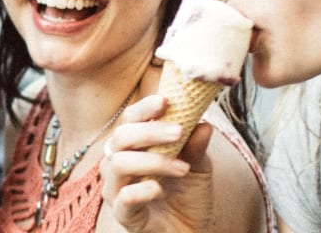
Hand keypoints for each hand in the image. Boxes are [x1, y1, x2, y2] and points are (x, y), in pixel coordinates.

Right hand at [100, 95, 214, 232]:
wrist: (191, 232)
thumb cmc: (188, 197)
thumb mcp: (199, 167)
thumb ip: (196, 147)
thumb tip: (203, 123)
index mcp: (135, 148)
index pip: (130, 120)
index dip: (143, 109)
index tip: (165, 101)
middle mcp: (120, 164)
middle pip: (120, 137)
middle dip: (149, 131)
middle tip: (178, 132)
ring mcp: (118, 189)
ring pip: (118, 164)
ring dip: (152, 161)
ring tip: (182, 168)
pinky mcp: (123, 214)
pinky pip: (123, 198)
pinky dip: (140, 190)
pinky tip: (159, 189)